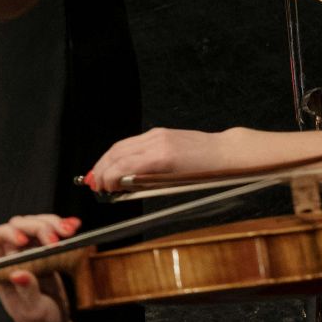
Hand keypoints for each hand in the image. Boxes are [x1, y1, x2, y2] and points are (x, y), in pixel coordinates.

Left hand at [0, 214, 79, 321]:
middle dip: (37, 227)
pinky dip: (62, 226)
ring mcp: (27, 249)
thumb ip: (26, 291)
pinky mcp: (44, 249)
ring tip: (69, 231)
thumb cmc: (36, 320)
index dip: (5, 234)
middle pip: (17, 227)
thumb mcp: (31, 309)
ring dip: (52, 223)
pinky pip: (50, 230)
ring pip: (34, 224)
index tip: (23, 240)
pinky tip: (74, 225)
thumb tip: (17, 273)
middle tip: (55, 240)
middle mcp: (10, 255)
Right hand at [82, 127, 225, 192]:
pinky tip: (115, 163)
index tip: (102, 189)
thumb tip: (125, 187)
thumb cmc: (210, 174)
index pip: (123, 166)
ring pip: (121, 145)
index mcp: (161, 158)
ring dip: (106, 160)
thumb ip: (149, 184)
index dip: (108, 177)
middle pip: (116, 153)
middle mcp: (155, 142)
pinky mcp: (159, 133)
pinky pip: (131, 142)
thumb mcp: (179, 185)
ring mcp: (156, 135)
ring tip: (99, 174)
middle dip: (101, 168)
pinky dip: (118, 153)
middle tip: (93, 183)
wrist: (228, 153)